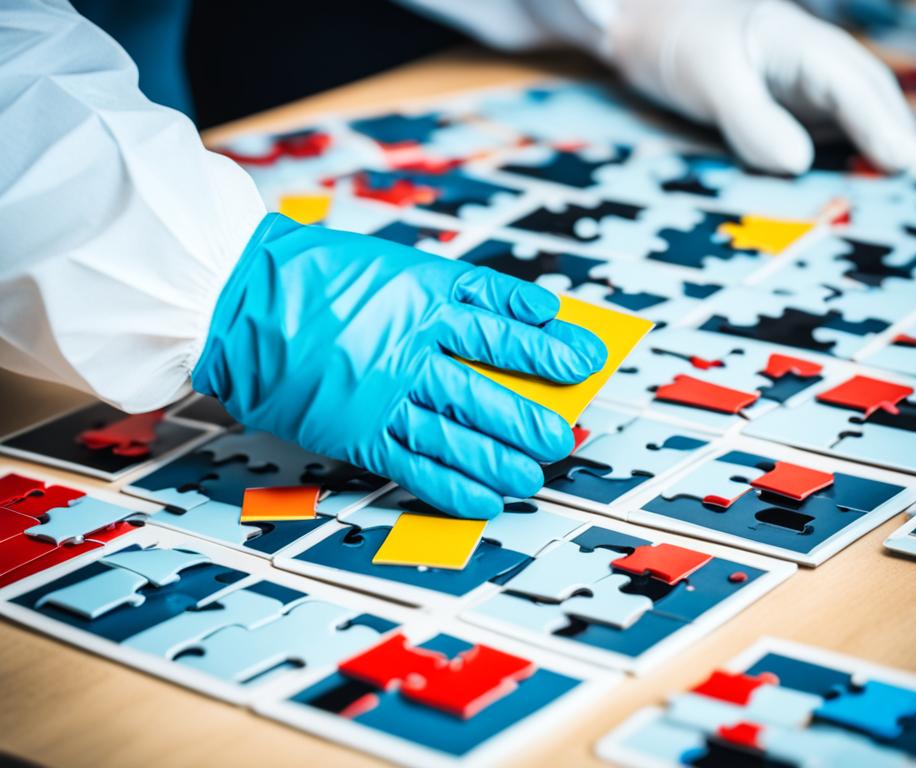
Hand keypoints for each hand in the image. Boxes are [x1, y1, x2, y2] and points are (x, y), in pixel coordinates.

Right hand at [192, 214, 606, 518]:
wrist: (237, 298)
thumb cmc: (316, 276)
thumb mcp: (395, 266)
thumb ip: (454, 295)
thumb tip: (524, 315)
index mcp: (424, 298)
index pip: (503, 325)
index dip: (549, 345)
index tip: (585, 360)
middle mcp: (410, 347)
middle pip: (488, 388)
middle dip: (532, 417)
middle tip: (564, 437)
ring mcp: (382, 392)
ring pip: (457, 433)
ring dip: (500, 459)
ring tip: (532, 476)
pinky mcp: (354, 430)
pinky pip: (413, 464)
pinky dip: (451, 486)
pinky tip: (484, 501)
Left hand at [608, 0, 915, 178]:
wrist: (657, 31)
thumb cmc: (683, 42)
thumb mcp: (709, 77)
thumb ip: (751, 120)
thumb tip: (797, 163)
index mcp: (804, 46)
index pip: (853, 89)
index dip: (881, 129)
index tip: (903, 166)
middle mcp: (820, 68)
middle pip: (871, 105)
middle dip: (895, 144)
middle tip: (915, 192)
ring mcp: (810, 93)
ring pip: (856, 125)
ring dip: (875, 159)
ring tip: (893, 205)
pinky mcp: (795, 117)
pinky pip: (828, 142)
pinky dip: (842, 168)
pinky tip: (846, 200)